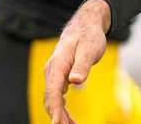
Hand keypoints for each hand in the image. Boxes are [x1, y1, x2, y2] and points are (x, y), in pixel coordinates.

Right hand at [44, 0, 110, 123]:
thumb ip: (82, 66)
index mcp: (58, 64)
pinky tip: (67, 118)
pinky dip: (61, 108)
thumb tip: (74, 81)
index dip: (55, 109)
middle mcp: (52, 70)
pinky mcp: (59, 76)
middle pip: (51, 98)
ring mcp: (54, 73)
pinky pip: (57, 95)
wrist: (86, 25)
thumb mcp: (89, 49)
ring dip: (59, 114)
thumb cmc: (89, 36)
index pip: (53, 91)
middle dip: (57, 116)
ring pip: (53, 98)